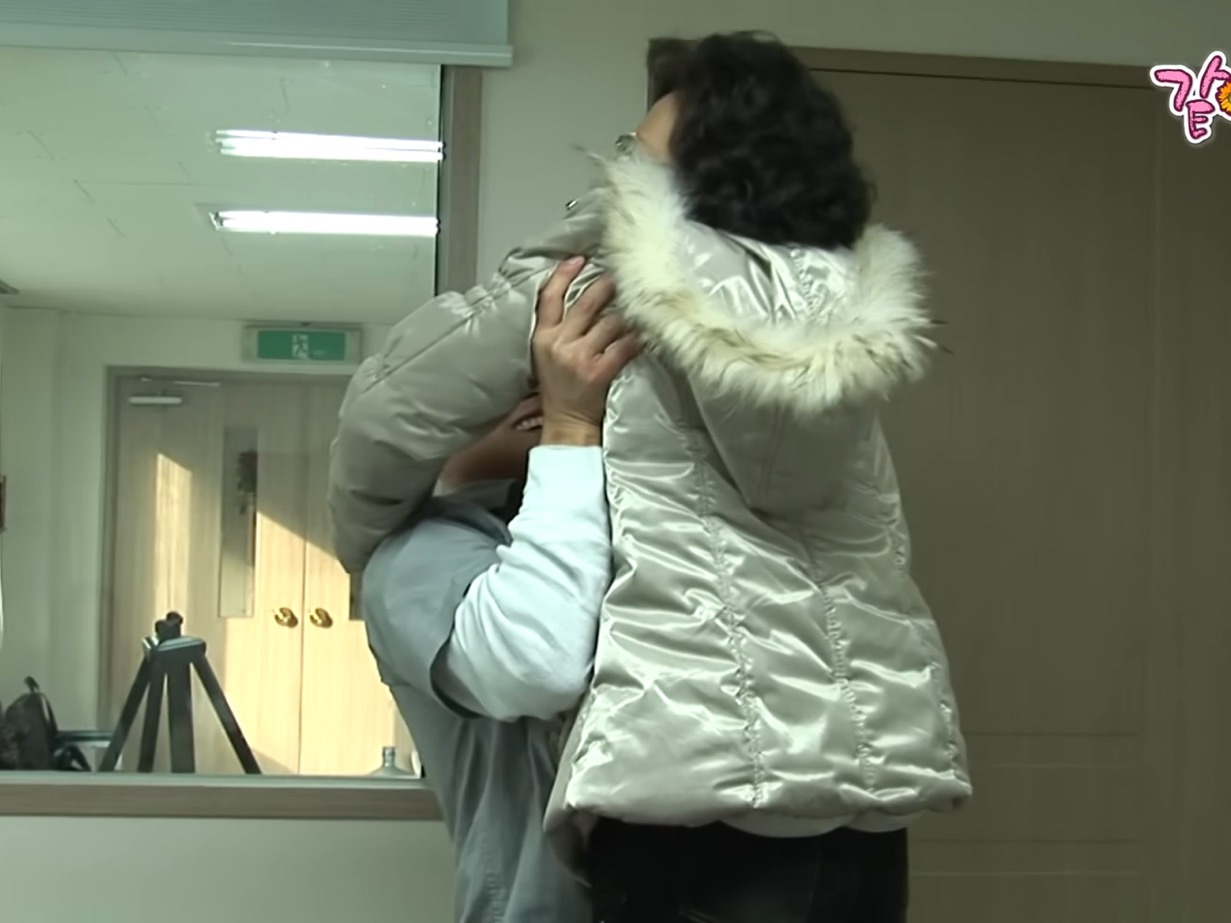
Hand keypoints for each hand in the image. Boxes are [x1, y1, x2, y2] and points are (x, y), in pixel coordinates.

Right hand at [533, 258, 639, 445]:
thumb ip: (559, 328)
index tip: (578, 259)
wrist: (565, 421)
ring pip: (609, 322)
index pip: (549, 297)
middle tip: (621, 275)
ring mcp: (579, 357)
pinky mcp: (598, 371)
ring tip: (640, 305)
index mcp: (543, 337)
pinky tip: (647, 333)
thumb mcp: (546, 353)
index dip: (563, 274)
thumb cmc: (558, 387)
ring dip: (627, 313)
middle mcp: (559, 343)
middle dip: (606, 286)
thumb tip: (584, 299)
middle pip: (585, 303)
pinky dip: (637, 338)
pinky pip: (624, 347)